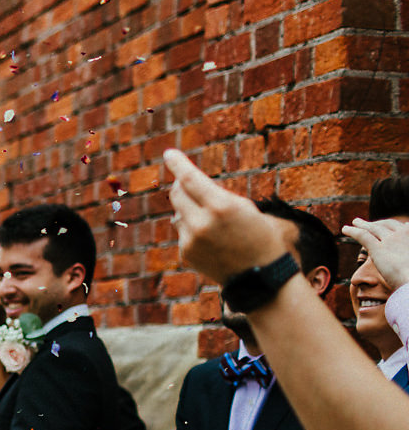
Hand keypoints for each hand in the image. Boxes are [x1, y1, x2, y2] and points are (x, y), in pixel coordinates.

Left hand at [164, 149, 287, 283]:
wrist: (260, 276)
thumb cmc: (258, 234)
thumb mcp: (244, 207)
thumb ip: (214, 194)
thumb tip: (185, 185)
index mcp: (221, 206)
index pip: (190, 178)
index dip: (178, 164)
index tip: (169, 153)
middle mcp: (201, 222)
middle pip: (177, 193)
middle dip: (182, 185)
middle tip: (189, 182)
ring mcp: (191, 239)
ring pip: (179, 212)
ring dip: (190, 209)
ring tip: (215, 222)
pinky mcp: (185, 252)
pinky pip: (182, 230)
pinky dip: (192, 228)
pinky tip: (212, 239)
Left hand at [343, 217, 408, 291]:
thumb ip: (406, 253)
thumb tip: (405, 260)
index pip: (400, 227)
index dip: (390, 225)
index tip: (384, 226)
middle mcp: (403, 234)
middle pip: (386, 225)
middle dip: (375, 223)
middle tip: (364, 222)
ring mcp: (390, 240)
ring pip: (373, 228)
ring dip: (362, 224)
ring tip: (354, 222)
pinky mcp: (378, 248)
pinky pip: (362, 235)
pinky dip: (352, 231)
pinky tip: (345, 230)